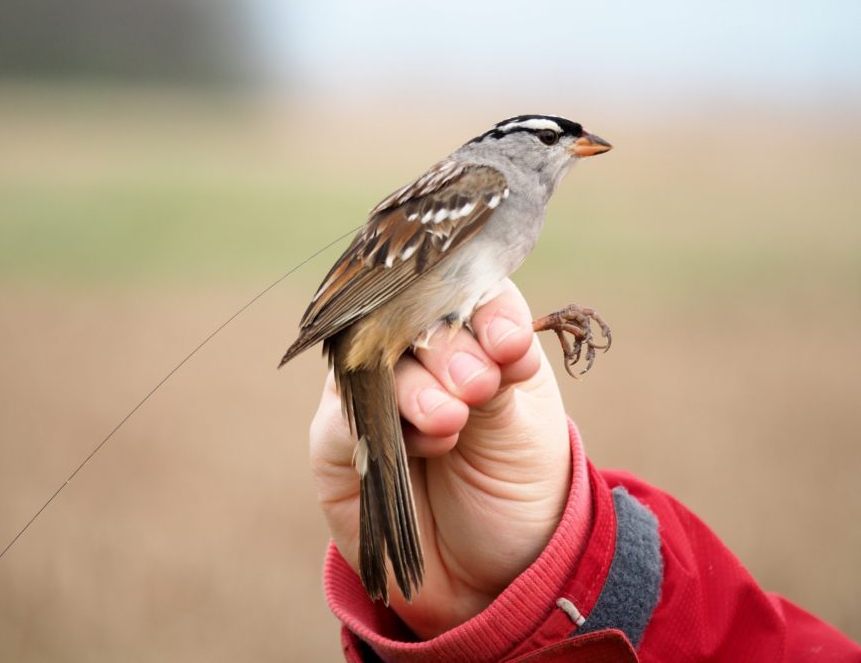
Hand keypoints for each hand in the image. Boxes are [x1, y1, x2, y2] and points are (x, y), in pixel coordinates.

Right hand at [309, 279, 574, 638]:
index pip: (466, 289)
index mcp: (471, 331)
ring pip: (377, 359)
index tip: (508, 342)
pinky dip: (389, 424)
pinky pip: (345, 416)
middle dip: (450, 349)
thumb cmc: (518, 484)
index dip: (485, 310)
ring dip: (419, 388)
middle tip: (478, 386)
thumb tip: (493, 333)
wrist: (493, 570)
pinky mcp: (335, 437)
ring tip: (452, 420)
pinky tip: (431, 442)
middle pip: (413, 316)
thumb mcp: (525, 422)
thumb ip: (502, 371)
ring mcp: (369, 387)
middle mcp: (414, 350)